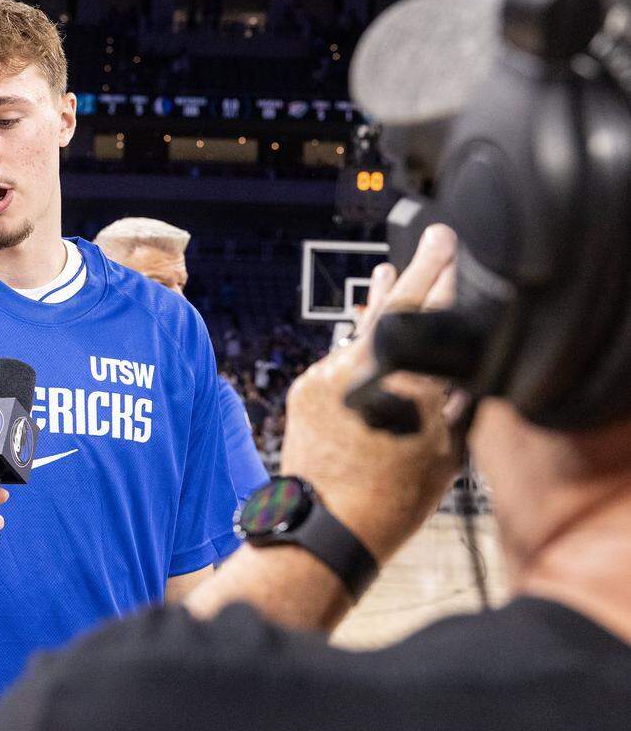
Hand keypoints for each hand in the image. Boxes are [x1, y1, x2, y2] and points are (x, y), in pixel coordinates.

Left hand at [281, 224, 462, 562]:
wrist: (325, 526)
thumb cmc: (393, 498)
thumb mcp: (447, 451)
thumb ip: (454, 401)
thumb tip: (462, 366)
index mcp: (411, 382)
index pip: (431, 312)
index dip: (442, 274)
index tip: (448, 244)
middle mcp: (365, 369)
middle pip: (396, 309)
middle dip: (419, 273)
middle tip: (435, 242)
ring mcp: (329, 374)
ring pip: (363, 332)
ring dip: (379, 306)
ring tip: (386, 273)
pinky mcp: (304, 385)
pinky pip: (338, 360)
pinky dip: (356, 351)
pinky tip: (363, 334)